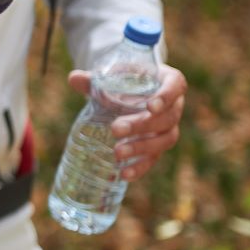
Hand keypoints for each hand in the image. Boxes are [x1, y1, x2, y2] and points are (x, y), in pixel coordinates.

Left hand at [70, 62, 185, 181]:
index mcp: (168, 80)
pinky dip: (140, 167)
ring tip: (117, 153)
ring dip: (142, 148)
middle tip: (116, 129)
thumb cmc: (124, 79)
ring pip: (165, 140)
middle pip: (167, 117)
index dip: (166, 96)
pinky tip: (124, 174)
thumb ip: (94, 79)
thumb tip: (74, 78)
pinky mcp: (158, 146)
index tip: (150, 106)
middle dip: (141, 125)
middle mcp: (175, 105)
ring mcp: (169, 127)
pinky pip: (154, 159)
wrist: (127, 92)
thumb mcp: (111, 76)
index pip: (175, 85)